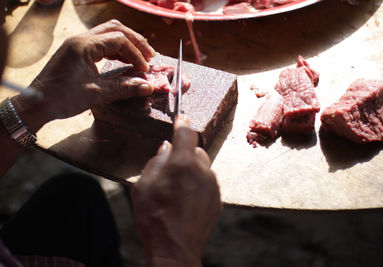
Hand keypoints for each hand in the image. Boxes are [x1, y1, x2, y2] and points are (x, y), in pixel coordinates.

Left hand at [11, 19, 155, 132]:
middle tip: (149, 56)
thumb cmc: (62, 98)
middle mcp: (81, 39)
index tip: (145, 70)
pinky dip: (115, 49)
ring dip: (126, 43)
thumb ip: (124, 88)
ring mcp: (77, 44)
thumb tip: (148, 87)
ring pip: (108, 34)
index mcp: (85, 45)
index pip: (119, 40)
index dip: (136, 54)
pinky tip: (124, 60)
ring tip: (140, 57)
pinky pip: (100, 43)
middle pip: (115, 29)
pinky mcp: (76, 51)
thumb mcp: (97, 94)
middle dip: (135, 41)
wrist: (37, 103)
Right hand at [131, 115, 221, 266]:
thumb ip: (156, 162)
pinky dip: (198, 185)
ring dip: (192, 170)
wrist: (175, 248)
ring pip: (203, 167)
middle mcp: (203, 170)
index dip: (183, 123)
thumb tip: (166, 149)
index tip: (181, 117)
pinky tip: (185, 200)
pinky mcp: (217, 200)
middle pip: (196, 150)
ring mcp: (212, 186)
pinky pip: (207, 183)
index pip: (186, 133)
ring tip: (176, 190)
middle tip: (170, 168)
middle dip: (184, 154)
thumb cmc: (154, 217)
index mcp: (183, 162)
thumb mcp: (143, 185)